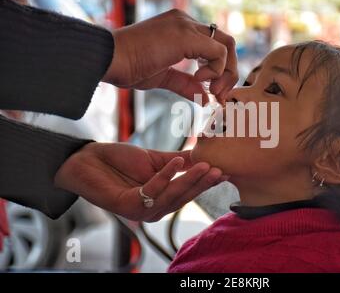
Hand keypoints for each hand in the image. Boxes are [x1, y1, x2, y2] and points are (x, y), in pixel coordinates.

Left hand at [54, 142, 227, 221]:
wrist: (88, 160)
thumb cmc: (120, 161)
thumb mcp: (155, 159)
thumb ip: (178, 162)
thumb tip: (204, 154)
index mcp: (162, 200)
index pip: (189, 193)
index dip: (206, 182)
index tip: (225, 170)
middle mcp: (155, 210)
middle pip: (183, 197)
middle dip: (203, 183)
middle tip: (220, 169)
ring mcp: (142, 211)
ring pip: (171, 196)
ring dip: (189, 180)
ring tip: (205, 165)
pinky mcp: (129, 207)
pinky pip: (152, 191)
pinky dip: (165, 176)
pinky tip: (176, 161)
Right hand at [102, 9, 237, 102]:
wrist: (109, 59)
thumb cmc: (129, 67)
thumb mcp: (164, 77)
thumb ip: (186, 84)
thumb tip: (205, 98)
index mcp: (181, 28)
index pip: (214, 44)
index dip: (220, 70)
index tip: (213, 93)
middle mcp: (186, 21)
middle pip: (226, 42)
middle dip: (229, 72)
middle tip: (219, 95)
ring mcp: (186, 25)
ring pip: (227, 45)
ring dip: (226, 73)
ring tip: (212, 91)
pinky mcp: (186, 35)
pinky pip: (218, 51)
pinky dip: (216, 70)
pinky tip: (199, 80)